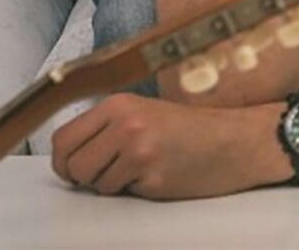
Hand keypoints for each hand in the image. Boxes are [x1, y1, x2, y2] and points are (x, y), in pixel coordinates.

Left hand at [52, 94, 282, 199]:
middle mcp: (125, 124)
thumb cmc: (194, 130)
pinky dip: (135, 190)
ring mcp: (138, 150)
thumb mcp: (144, 113)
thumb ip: (106, 128)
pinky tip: (157, 175)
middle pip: (72, 165)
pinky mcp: (152, 176)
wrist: (237, 141)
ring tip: (140, 170)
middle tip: (109, 174)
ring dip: (111, 185)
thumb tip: (69, 156)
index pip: (62, 139)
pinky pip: (121, 194)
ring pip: (94, 184)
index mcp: (119, 104)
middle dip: (85, 177)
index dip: (63, 161)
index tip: (74, 168)